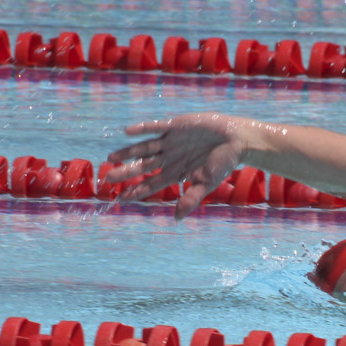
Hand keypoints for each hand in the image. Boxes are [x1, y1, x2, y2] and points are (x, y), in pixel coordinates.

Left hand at [105, 112, 246, 218]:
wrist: (237, 140)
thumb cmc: (224, 163)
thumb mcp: (207, 183)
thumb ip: (191, 199)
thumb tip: (177, 219)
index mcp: (176, 172)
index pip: (152, 184)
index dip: (136, 191)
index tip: (120, 198)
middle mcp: (170, 158)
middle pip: (143, 166)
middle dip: (127, 172)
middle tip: (108, 178)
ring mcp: (171, 142)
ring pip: (144, 148)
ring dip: (129, 152)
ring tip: (111, 157)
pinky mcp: (176, 126)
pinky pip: (156, 127)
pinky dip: (143, 129)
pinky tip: (128, 132)